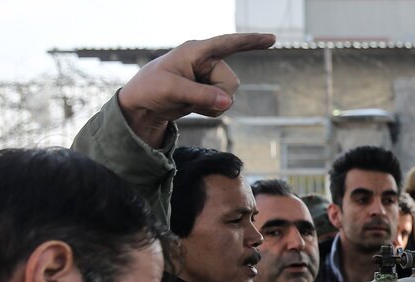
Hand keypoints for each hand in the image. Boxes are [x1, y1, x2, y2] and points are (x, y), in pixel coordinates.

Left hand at [117, 33, 275, 147]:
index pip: (228, 43)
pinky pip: (223, 104)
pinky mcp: (209, 91)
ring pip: (229, 95)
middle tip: (190, 97)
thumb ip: (201, 95)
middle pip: (231, 82)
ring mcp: (208, 77)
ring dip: (212, 105)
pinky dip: (210, 110)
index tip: (272, 39)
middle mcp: (206, 61)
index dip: (250, 41)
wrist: (142, 106)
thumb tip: (228, 102)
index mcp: (196, 51)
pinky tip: (192, 106)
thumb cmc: (150, 89)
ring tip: (188, 101)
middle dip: (217, 95)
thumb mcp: (172, 90)